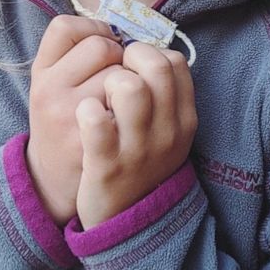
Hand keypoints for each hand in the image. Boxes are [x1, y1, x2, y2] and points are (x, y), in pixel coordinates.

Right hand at [26, 15, 126, 225]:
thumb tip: (118, 25)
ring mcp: (72, 119)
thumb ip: (75, 53)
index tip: (105, 45)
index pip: (65, 27)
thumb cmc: (64, 123)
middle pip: (101, 46)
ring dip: (135, 81)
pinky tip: (137, 115)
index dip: (93, 29)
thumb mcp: (54, 85)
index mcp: (40, 76)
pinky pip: (135, 106)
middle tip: (120, 75)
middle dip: (120, 56)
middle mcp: (49, 94)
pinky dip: (145, 105)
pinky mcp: (99, 144)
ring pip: (123, 74)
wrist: (57, 182)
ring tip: (127, 97)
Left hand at [74, 42, 197, 228]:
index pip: (175, 62)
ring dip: (106, 81)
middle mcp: (167, 132)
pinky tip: (84, 116)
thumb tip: (146, 49)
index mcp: (184, 119)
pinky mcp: (107, 164)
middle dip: (127, 57)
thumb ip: (166, 96)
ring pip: (127, 86)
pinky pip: (95, 120)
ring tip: (99, 97)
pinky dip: (86, 110)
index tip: (131, 66)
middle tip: (112, 74)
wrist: (126, 220)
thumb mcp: (170, 133)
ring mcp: (138, 148)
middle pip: (156, 65)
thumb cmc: (141, 164)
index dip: (148, 52)